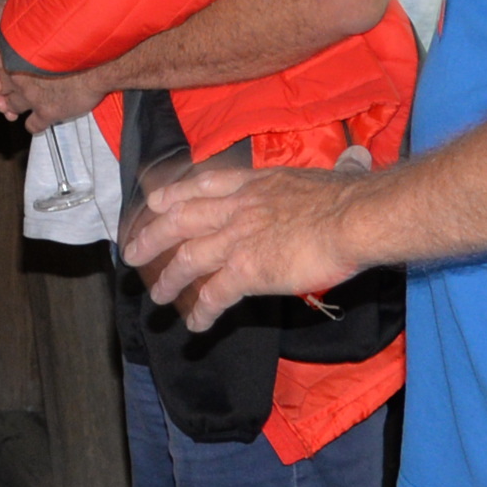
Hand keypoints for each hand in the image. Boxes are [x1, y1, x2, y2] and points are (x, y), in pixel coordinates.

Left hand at [126, 162, 373, 327]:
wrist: (355, 218)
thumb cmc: (349, 198)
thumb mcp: (327, 176)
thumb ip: (325, 176)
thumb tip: (354, 161)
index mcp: (255, 183)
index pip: (203, 184)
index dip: (174, 194)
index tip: (155, 201)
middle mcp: (238, 207)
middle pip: (180, 219)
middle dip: (152, 237)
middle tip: (132, 252)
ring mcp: (238, 239)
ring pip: (189, 259)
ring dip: (169, 279)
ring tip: (157, 296)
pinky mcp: (247, 270)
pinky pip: (214, 295)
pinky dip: (202, 311)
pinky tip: (195, 325)